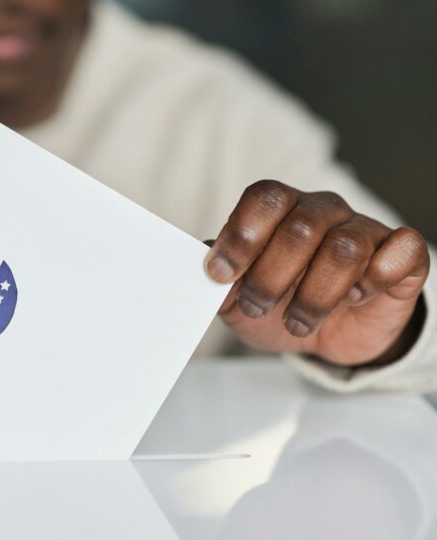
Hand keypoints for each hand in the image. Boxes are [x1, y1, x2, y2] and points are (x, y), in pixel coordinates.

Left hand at [206, 180, 429, 365]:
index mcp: (281, 210)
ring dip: (314, 296)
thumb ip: (218, 282)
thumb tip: (199, 261)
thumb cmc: (282, 307)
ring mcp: (365, 230)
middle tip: (258, 307)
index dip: (240, 236)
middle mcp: (324, 211)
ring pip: (344, 250)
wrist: (330, 338)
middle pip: (299, 228)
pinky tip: (356, 298)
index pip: (264, 198)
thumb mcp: (238, 302)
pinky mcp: (404, 255)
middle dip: (271, 278)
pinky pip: (399, 252)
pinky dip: (373, 282)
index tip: (220, 274)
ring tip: (298, 321)